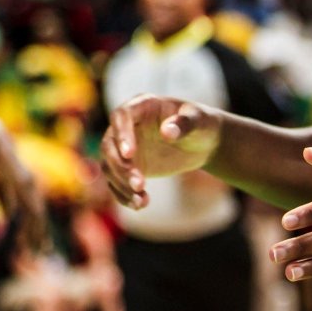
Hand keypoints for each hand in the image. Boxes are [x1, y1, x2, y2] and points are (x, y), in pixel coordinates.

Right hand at [0, 115, 46, 252]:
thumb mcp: (5, 185)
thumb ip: (9, 202)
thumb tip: (11, 218)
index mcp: (31, 188)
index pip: (39, 214)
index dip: (42, 230)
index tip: (45, 246)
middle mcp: (30, 187)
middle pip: (38, 216)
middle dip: (41, 236)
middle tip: (43, 253)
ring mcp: (22, 185)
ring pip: (29, 214)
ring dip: (31, 232)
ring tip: (31, 248)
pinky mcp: (11, 182)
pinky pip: (15, 206)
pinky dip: (17, 220)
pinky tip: (16, 232)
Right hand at [101, 94, 219, 210]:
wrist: (202, 142)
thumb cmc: (201, 123)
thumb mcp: (199, 120)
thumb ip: (185, 124)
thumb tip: (167, 132)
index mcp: (141, 105)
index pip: (121, 116)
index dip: (122, 134)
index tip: (130, 154)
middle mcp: (127, 125)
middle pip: (109, 144)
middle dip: (120, 167)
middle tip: (139, 184)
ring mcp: (125, 146)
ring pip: (110, 166)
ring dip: (121, 184)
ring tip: (141, 200)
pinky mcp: (128, 165)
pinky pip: (117, 181)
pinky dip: (124, 195)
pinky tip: (140, 204)